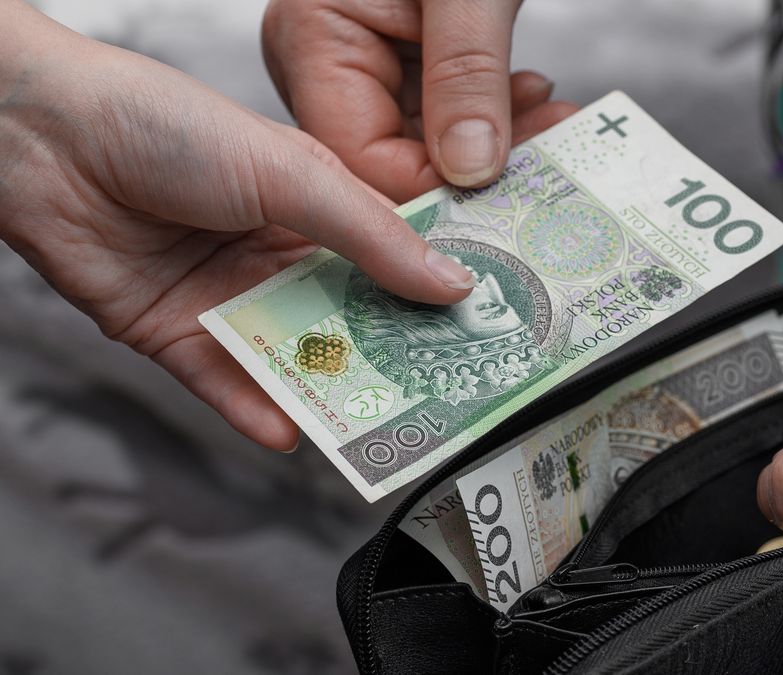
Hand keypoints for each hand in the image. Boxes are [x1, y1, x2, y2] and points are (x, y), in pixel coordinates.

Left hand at [0, 2, 478, 450]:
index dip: (435, 291)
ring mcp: (230, 298)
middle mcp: (279, 254)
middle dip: (394, 352)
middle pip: (351, 316)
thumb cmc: (164, 124)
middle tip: (446, 389)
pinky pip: (226, 382)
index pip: (393, 258)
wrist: (40, 138)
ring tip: (379, 422)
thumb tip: (450, 281)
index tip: (485, 327)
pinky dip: (254, 408)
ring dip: (330, 388)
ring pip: (294, 355)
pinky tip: (288, 430)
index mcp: (317, 204)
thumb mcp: (289, 171)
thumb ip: (369, 234)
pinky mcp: (177, 335)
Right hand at [262, 0, 576, 198]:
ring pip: (427, 144)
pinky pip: (446, 114)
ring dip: (496, 144)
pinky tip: (539, 103)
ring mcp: (365, 60)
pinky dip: (495, 116)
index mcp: (312, 34)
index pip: (357, 155)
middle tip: (549, 161)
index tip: (501, 200)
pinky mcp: (405, 58)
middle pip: (392, 158)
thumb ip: (468, 75)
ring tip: (557, 125)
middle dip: (473, 169)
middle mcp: (326, 57)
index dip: (428, 189)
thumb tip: (470, 170)